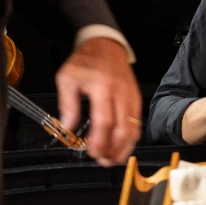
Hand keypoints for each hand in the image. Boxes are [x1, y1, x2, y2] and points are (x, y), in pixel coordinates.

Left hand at [55, 36, 141, 166]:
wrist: (106, 44)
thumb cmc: (85, 61)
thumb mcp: (67, 78)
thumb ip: (67, 104)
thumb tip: (67, 129)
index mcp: (102, 87)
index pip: (104, 120)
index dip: (100, 140)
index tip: (92, 152)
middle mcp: (120, 92)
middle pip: (123, 127)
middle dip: (114, 148)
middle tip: (103, 160)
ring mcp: (131, 95)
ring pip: (134, 127)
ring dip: (124, 146)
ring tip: (113, 158)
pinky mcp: (136, 97)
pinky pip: (138, 121)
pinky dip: (132, 136)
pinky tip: (122, 145)